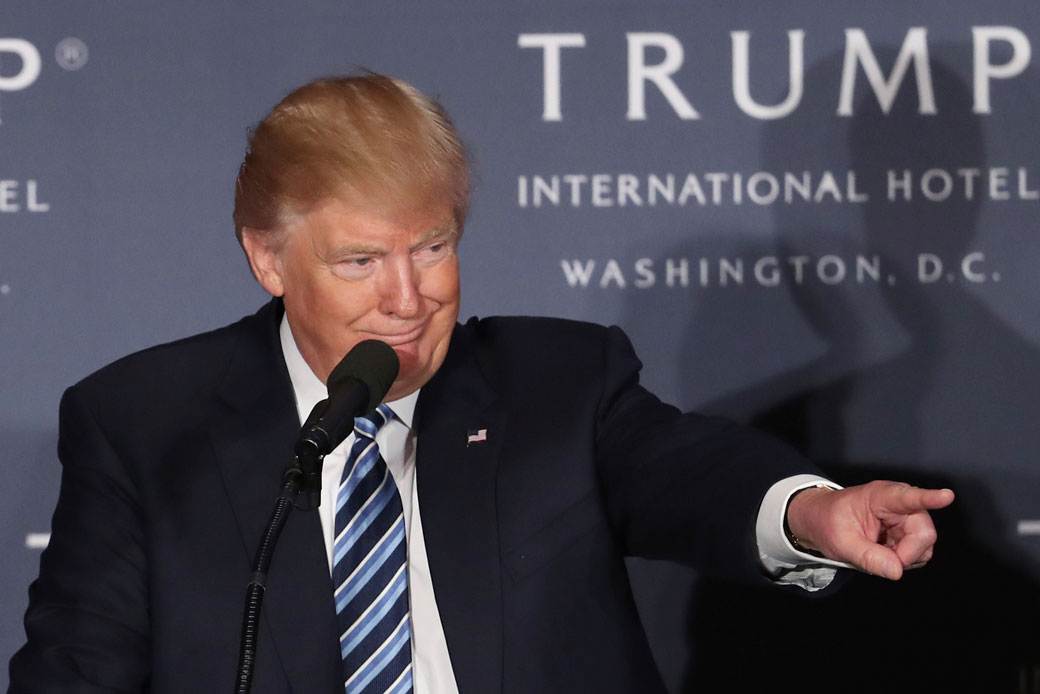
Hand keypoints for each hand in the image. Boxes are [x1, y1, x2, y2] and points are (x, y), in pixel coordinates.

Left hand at [785, 481, 954, 579]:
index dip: (929, 498)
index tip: (946, 496)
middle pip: (924, 532)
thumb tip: (897, 571)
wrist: (819, 521)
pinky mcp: (908, 532)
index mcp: (880, 496)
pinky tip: (884, 554)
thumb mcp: (841, 542)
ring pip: (924, 545)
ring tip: (877, 552)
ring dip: (904, 557)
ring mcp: (906, 518)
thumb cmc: (827, 522)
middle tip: (882, 560)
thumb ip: (869, 557)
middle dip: (907, 553)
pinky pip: (918, 552)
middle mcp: (899, 504)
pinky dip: (903, 560)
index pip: (908, 497)